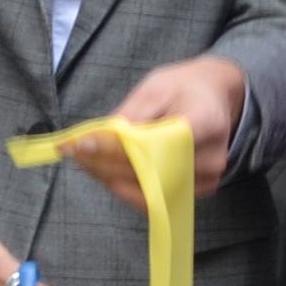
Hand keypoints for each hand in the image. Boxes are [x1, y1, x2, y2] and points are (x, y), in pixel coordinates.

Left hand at [61, 57, 248, 204]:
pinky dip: (125, 187)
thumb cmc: (183, 88)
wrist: (214, 97)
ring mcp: (207, 179)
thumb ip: (130, 115)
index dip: (116, 149)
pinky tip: (104, 171)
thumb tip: (99, 142)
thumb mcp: (155, 87)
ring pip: (149, 192)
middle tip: (72, 152)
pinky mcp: (196, 192)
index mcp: (206, 123)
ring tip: (83, 160)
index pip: (157, 145)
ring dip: (110, 178)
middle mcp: (212, 157)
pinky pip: (154, 198)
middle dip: (105, 165)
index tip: (82, 144)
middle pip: (149, 173)